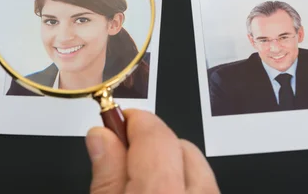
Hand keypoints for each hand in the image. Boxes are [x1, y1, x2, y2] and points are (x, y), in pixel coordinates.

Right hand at [86, 109, 219, 193]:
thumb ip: (105, 177)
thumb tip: (101, 136)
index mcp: (162, 193)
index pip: (154, 134)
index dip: (130, 121)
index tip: (112, 123)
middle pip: (182, 148)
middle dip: (153, 147)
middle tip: (121, 161)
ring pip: (200, 173)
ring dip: (172, 171)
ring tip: (141, 187)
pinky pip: (206, 191)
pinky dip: (186, 191)